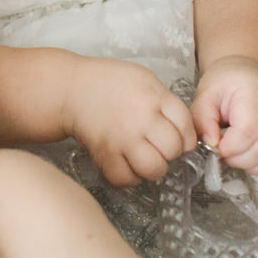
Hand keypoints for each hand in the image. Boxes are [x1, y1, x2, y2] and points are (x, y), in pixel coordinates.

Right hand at [60, 56, 196, 185]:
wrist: (71, 88)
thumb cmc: (108, 82)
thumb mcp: (144, 79)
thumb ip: (165, 102)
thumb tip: (184, 131)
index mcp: (153, 97)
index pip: (186, 125)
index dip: (186, 136)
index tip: (179, 138)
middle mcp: (140, 118)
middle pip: (173, 149)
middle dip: (171, 152)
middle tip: (160, 147)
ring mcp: (122, 138)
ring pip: (153, 168)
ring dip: (154, 167)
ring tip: (147, 158)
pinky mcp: (104, 154)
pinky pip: (126, 178)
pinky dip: (130, 177)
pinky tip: (129, 165)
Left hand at [191, 56, 257, 175]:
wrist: (246, 73)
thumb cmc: (225, 83)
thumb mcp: (205, 94)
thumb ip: (203, 119)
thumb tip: (211, 143)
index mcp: (254, 91)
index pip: (248, 129)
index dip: (230, 147)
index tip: (215, 148)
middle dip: (239, 159)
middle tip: (223, 155)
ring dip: (255, 165)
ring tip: (236, 158)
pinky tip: (252, 162)